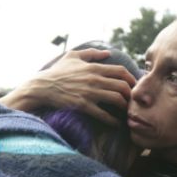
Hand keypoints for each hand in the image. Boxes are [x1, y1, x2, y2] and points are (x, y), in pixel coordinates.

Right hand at [0, 48, 136, 124]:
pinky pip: (103, 114)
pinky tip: (116, 124)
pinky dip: (112, 120)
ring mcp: (89, 93)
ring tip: (126, 112)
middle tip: (132, 101)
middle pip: (122, 85)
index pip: (120, 71)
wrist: (42, 87)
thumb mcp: (73, 56)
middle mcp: (94, 79)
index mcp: (94, 67)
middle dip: (131, 94)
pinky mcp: (83, 105)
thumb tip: (107, 52)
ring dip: (124, 107)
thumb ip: (92, 53)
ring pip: (116, 99)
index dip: (131, 79)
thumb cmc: (57, 71)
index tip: (133, 86)